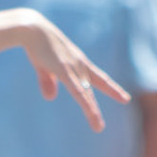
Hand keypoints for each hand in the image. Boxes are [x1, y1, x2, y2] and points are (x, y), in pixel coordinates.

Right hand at [16, 11, 130, 132]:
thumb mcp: (43, 67)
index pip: (98, 77)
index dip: (111, 85)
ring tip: (98, 127)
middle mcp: (79, 65)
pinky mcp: (64, 71)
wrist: (30, 29)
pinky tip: (91, 113)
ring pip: (86, 93)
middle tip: (126, 99)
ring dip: (92, 111)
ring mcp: (73, 68)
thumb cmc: (36, 45)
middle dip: (113, 91)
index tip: (124, 94)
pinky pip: (77, 92)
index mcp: (77, 63)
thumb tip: (51, 98)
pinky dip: (85, 104)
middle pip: (98, 82)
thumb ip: (48, 82)